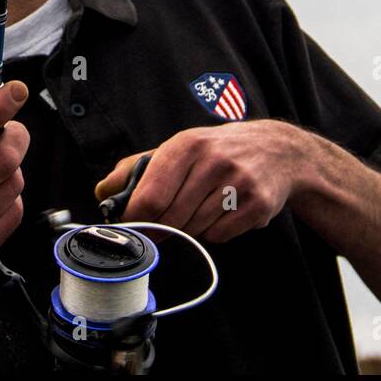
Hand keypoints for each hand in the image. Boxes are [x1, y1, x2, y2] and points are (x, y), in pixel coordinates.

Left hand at [94, 119, 314, 242]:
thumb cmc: (218, 150)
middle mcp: (214, 160)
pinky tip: (224, 212)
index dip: (136, 219)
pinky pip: (220, 236)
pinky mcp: (258, 204)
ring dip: (191, 228)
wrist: (278, 151)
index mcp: (187, 144)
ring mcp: (238, 183)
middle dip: (163, 227)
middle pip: (171, 219)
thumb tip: (102, 193)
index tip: (134, 225)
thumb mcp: (179, 147)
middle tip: (167, 222)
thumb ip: (136, 169)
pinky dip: (216, 231)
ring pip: (195, 229)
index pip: (149, 197)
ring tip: (202, 208)